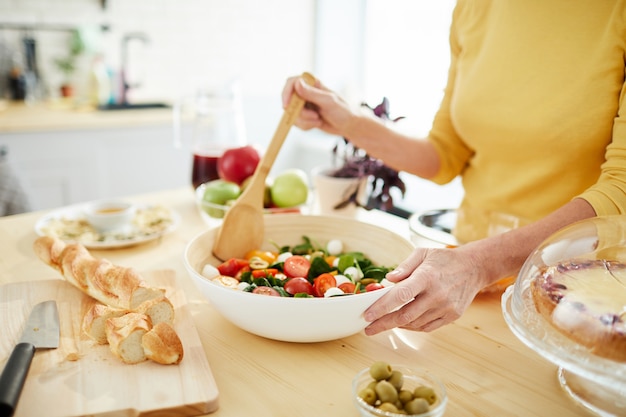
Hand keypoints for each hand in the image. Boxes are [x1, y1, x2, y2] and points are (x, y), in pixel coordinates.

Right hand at [281, 75, 355, 136]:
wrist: (349, 126)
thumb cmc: (343, 111)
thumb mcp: (328, 101)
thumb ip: (312, 93)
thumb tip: (297, 83)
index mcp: (312, 84)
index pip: (292, 82)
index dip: (286, 93)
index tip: (287, 106)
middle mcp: (306, 93)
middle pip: (289, 101)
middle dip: (300, 113)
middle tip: (314, 116)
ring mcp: (304, 105)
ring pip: (292, 114)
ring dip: (305, 121)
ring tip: (318, 120)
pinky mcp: (305, 116)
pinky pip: (297, 122)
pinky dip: (306, 126)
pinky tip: (317, 124)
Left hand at [363, 246, 485, 333]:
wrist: (474, 268)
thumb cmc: (444, 259)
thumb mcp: (422, 254)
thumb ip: (404, 267)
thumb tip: (387, 280)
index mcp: (427, 277)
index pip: (400, 295)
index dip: (382, 307)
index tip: (367, 315)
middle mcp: (437, 294)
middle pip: (405, 315)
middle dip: (383, 323)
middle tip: (368, 328)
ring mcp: (446, 308)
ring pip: (414, 323)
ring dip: (397, 324)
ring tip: (383, 322)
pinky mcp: (452, 316)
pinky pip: (426, 327)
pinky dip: (412, 326)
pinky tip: (402, 322)